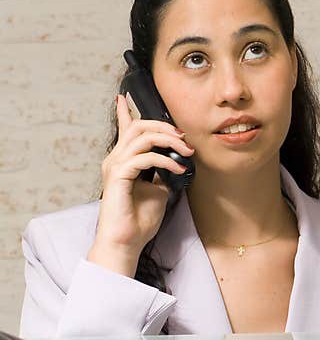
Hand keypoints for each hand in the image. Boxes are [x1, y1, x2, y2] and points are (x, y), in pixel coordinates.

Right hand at [88, 95, 194, 276]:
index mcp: (124, 160)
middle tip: (185, 139)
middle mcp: (116, 159)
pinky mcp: (118, 176)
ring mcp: (115, 166)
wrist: (127, 242)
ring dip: (169, 140)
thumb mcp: (158, 190)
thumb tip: (177, 160)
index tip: (124, 97)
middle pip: (139, 126)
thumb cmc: (140, 219)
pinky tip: (177, 168)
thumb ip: (162, 172)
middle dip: (165, 127)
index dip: (125, 112)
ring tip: (186, 153)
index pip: (124, 129)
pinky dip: (165, 159)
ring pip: (142, 136)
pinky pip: (144, 157)